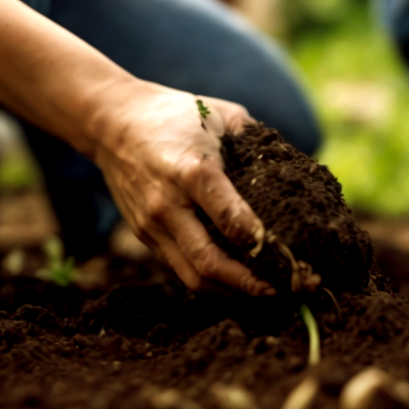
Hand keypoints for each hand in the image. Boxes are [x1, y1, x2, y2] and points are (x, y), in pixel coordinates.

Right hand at [83, 82, 271, 295]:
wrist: (112, 122)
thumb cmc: (176, 115)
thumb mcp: (222, 115)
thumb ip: (258, 144)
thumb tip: (296, 173)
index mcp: (191, 171)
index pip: (230, 219)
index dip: (262, 243)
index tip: (291, 255)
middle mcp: (167, 204)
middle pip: (209, 261)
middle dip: (251, 284)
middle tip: (286, 289)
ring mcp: (152, 225)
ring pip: (193, 277)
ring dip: (232, 292)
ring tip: (266, 293)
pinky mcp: (144, 236)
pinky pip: (180, 269)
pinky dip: (211, 282)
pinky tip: (238, 282)